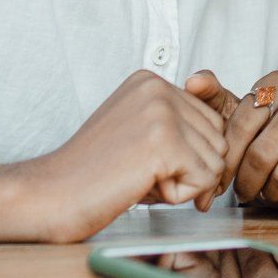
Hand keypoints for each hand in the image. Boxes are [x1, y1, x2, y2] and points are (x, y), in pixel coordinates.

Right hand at [18, 70, 227, 241]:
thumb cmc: (93, 173)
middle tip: (140, 173)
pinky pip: (205, 179)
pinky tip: (141, 187)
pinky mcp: (164, 142)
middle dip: (189, 169)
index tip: (145, 162)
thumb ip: (178, 126)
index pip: (209, 121)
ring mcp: (161, 112)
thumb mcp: (139, 131)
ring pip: (215, 161)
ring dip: (182, 183)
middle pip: (217, 140)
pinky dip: (179, 196)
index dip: (187, 154)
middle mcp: (158, 88)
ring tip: (138, 177)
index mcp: (151, 81)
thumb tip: (226, 144)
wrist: (51, 195)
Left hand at [188, 69, 277, 210]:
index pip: (240, 127)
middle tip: (244, 192)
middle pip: (262, 155)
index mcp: (276, 84)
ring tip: (267, 190)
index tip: (218, 182)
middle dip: (247, 182)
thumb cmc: (262, 131)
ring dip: (270, 193)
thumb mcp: (234, 112)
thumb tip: (194, 81)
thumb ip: (211, 96)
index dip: (226, 162)